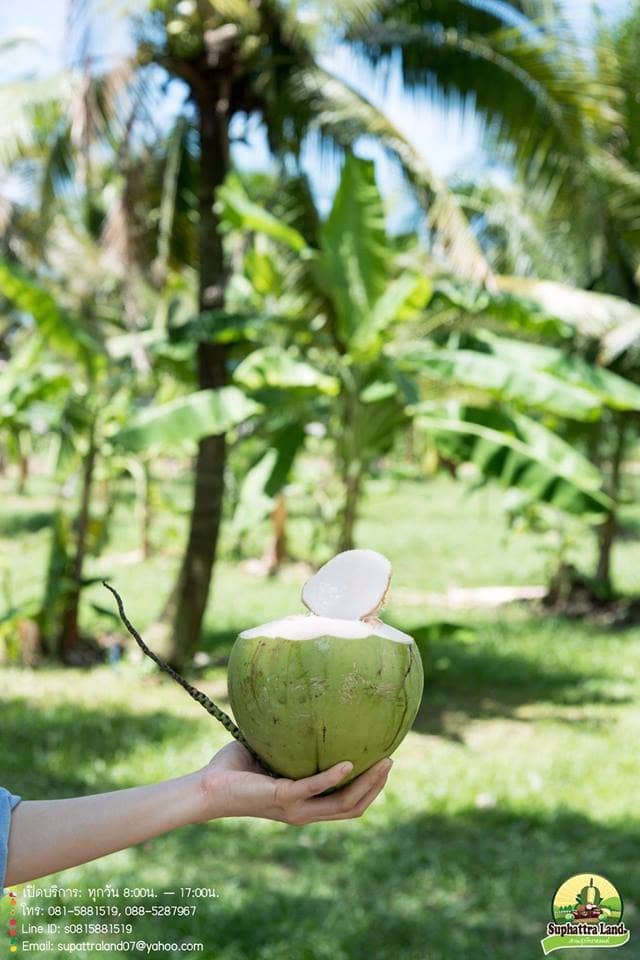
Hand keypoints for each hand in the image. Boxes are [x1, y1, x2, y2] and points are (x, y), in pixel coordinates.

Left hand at [197, 741, 392, 824]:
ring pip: (343, 803)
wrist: (207, 786)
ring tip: (382, 762)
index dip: (369, 790)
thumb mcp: (271, 751)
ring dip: (366, 784)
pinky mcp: (283, 797)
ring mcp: (295, 808)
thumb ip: (290, 739)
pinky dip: (334, 776)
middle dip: (376, 787)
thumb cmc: (233, 769)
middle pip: (353, 807)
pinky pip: (315, 788)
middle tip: (390, 761)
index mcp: (304, 804)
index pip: (346, 805)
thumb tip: (303, 704)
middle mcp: (304, 811)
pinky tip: (347, 763)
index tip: (383, 765)